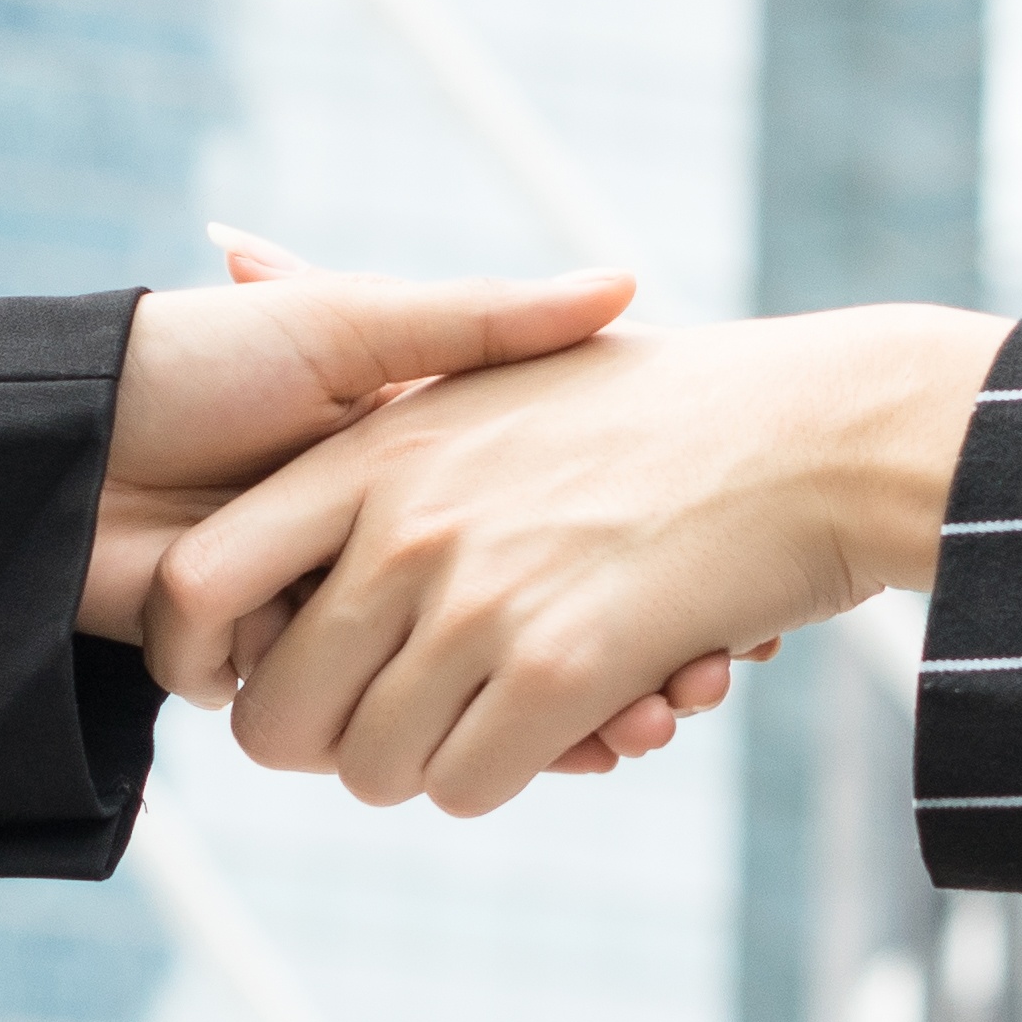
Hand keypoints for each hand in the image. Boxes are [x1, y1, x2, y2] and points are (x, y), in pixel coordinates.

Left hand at [141, 300, 1004, 812]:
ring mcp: (481, 597)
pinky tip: (572, 724)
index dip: (218, 655)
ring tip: (495, 718)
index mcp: (374, 452)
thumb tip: (227, 234)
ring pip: (374, 769)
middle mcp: (406, 524)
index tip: (275, 662)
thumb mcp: (485, 346)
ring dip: (430, 769)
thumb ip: (352, 310)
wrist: (819, 424)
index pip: (203, 590)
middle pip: (275, 715)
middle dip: (329, 743)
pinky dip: (504, 780)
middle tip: (400, 721)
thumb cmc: (654, 391)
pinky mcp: (562, 667)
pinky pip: (469, 786)